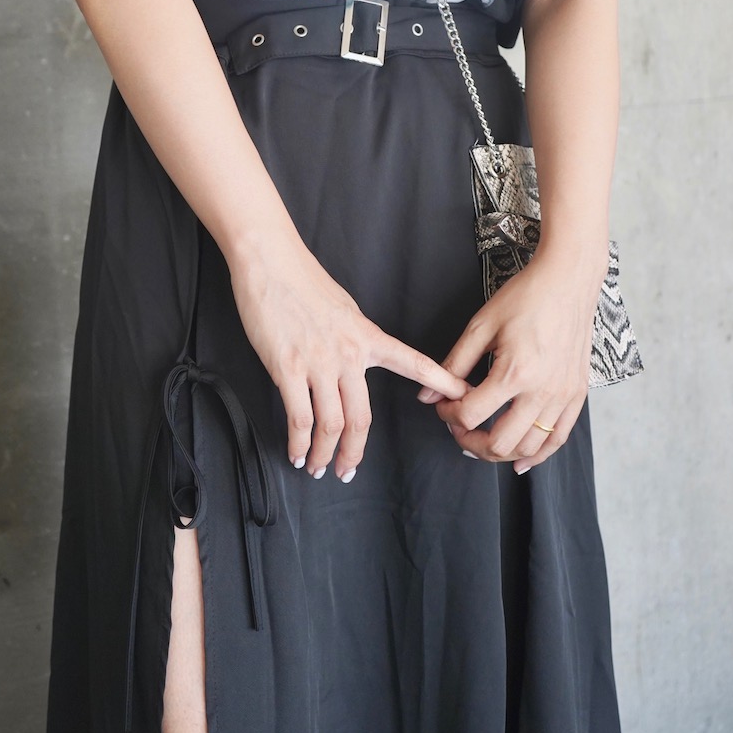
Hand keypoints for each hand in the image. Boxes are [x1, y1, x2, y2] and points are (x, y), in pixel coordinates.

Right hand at [229, 239, 469, 481]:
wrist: (270, 261)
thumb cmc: (301, 280)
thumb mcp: (343, 307)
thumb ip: (355, 335)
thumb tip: (356, 356)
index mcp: (367, 336)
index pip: (411, 362)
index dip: (439, 381)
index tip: (461, 396)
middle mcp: (349, 354)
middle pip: (362, 417)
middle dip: (355, 452)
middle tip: (348, 471)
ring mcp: (319, 362)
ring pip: (332, 424)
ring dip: (325, 454)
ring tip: (318, 468)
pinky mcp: (289, 367)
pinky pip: (300, 417)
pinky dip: (299, 443)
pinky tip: (296, 453)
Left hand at [421, 251, 603, 471]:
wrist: (568, 280)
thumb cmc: (525, 297)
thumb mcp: (481, 325)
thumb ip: (453, 363)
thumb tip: (427, 395)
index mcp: (514, 373)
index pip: (471, 416)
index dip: (448, 415)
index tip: (442, 405)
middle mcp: (542, 392)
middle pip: (500, 444)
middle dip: (470, 442)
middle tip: (458, 428)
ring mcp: (563, 396)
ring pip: (529, 448)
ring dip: (500, 452)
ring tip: (483, 440)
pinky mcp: (577, 395)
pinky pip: (557, 439)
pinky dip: (537, 454)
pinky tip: (520, 460)